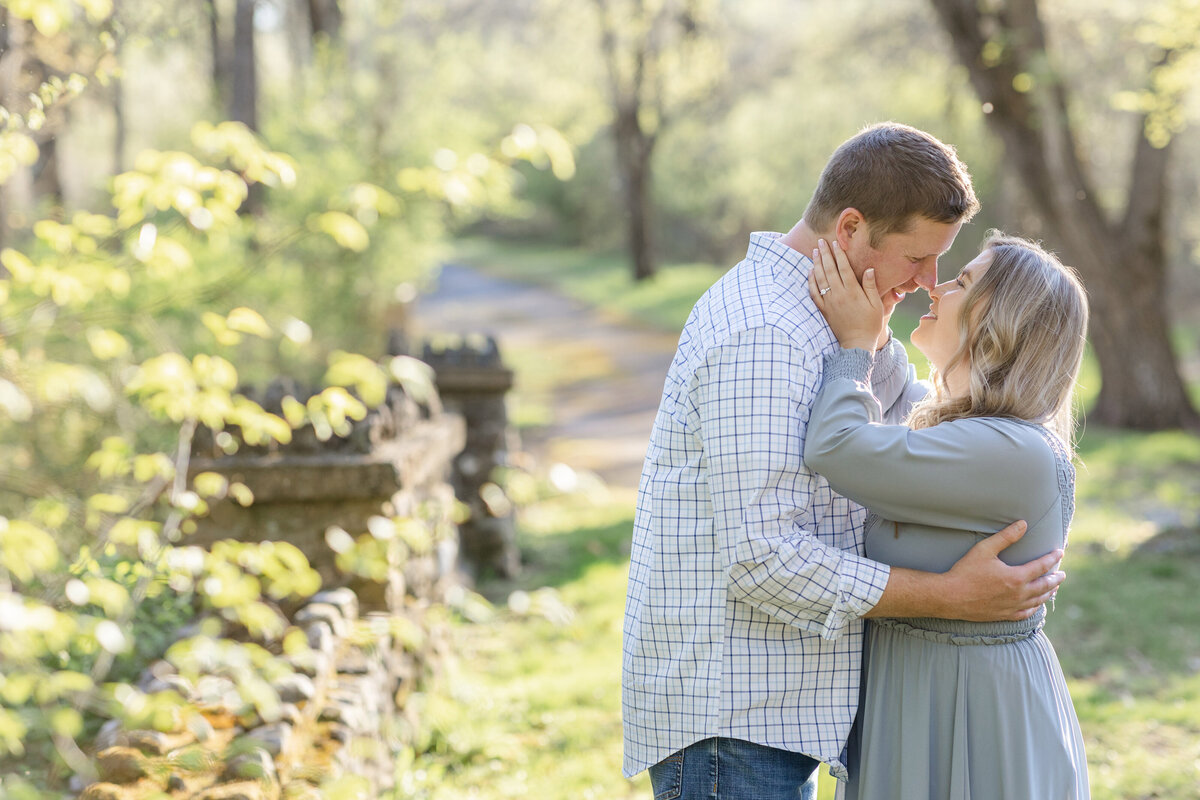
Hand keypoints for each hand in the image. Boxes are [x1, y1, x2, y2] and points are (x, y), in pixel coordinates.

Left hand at [807, 238, 886, 351]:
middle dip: (825, 254)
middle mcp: (839, 295)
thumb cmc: (870, 324)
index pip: (844, 268)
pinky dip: (811, 281)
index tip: (835, 243)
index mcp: (853, 292)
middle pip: (829, 270)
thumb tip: (868, 269)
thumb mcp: (876, 305)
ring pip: (820, 279)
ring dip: (817, 264)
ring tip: (815, 252)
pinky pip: (814, 293)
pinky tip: (810, 272)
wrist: (856, 344)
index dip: (838, 254)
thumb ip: (870, 286)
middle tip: (821, 242)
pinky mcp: (824, 310)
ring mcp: (829, 302)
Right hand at [939, 521, 1065, 621]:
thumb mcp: (985, 549)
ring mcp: (1012, 606)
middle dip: (1055, 579)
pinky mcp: (1004, 615)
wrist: (950, 596)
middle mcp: (1018, 594)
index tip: (1059, 552)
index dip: (1052, 558)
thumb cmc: (966, 571)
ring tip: (1054, 588)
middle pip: (1044, 586)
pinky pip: (1026, 614)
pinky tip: (1036, 605)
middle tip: (1063, 574)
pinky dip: (1034, 608)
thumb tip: (1023, 524)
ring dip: (1048, 593)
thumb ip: (1006, 537)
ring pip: (1037, 601)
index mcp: (1016, 577)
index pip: (1041, 566)